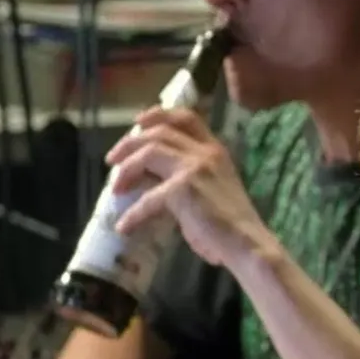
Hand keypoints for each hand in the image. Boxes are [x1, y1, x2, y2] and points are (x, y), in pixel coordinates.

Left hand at [105, 107, 270, 270]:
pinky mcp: (184, 189)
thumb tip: (147, 179)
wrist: (247, 244)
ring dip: (127, 170)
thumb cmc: (229, 224)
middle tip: (112, 159)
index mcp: (215, 150)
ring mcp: (195, 167)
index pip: (186, 118)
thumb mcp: (208, 189)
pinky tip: (124, 227)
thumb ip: (182, 177)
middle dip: (130, 143)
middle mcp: (205, 152)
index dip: (159, 114)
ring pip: (149, 153)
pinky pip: (148, 198)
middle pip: (159, 132)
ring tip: (115, 188)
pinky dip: (133, 214)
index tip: (138, 122)